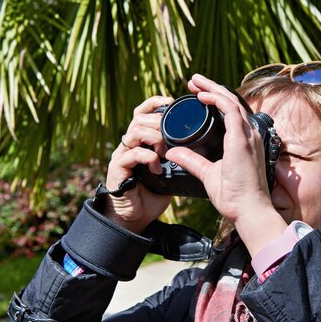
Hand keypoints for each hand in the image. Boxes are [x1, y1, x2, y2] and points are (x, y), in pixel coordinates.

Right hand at [103, 96, 173, 233]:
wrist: (135, 218)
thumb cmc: (152, 194)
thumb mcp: (171, 170)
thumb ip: (180, 156)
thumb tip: (203, 145)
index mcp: (140, 140)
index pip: (144, 111)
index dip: (156, 103)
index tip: (173, 104)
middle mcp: (129, 144)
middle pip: (139, 117)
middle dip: (159, 121)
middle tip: (173, 134)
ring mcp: (121, 155)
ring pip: (135, 132)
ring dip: (154, 138)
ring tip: (166, 151)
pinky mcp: (117, 168)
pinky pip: (132, 154)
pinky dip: (149, 158)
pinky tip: (158, 168)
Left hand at [166, 75, 285, 255]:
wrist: (248, 210)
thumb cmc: (234, 196)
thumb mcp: (207, 173)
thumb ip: (192, 160)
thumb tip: (172, 152)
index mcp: (244, 142)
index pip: (231, 113)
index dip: (215, 100)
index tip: (197, 94)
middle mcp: (249, 135)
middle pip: (232, 102)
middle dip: (212, 89)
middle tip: (194, 81)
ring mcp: (248, 136)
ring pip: (231, 101)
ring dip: (213, 89)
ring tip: (195, 81)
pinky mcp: (242, 140)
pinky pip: (231, 111)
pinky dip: (217, 100)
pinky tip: (202, 96)